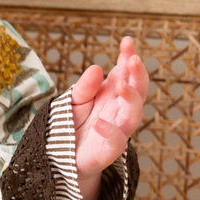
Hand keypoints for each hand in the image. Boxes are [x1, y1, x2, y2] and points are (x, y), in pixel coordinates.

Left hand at [71, 36, 148, 199]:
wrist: (62, 157)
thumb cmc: (72, 125)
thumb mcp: (73, 101)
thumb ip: (84, 88)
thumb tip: (96, 69)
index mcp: (113, 95)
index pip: (126, 73)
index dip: (128, 57)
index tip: (127, 41)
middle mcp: (119, 111)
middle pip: (138, 91)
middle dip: (138, 75)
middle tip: (133, 59)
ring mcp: (117, 131)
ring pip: (133, 115)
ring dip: (131, 99)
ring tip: (120, 84)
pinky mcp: (108, 152)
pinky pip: (116, 142)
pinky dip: (109, 132)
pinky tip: (99, 122)